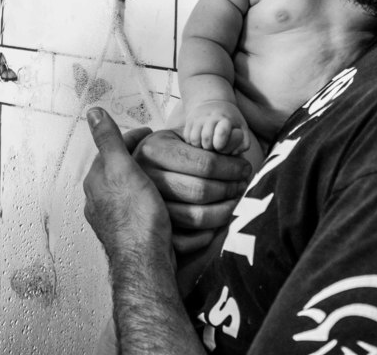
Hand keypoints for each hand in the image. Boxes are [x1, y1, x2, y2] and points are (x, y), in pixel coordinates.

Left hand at [83, 108, 172, 262]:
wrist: (144, 262)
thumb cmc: (134, 217)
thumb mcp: (122, 169)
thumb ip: (108, 140)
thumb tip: (93, 112)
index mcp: (96, 181)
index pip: (112, 149)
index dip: (132, 137)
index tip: (150, 132)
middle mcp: (98, 201)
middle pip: (118, 170)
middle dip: (136, 159)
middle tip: (157, 151)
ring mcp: (111, 219)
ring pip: (126, 190)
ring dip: (142, 179)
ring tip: (163, 173)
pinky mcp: (126, 234)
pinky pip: (135, 208)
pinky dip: (147, 199)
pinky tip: (161, 201)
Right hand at [132, 128, 251, 252]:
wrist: (131, 171)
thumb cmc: (169, 150)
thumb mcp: (184, 135)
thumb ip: (212, 136)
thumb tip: (239, 143)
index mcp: (153, 150)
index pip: (204, 163)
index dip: (232, 168)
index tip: (245, 168)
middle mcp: (145, 178)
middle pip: (201, 191)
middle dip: (230, 189)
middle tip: (242, 185)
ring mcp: (145, 207)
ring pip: (195, 218)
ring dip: (224, 212)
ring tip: (234, 201)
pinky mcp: (150, 229)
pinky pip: (184, 241)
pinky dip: (205, 236)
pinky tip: (215, 222)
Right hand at [183, 100, 247, 153]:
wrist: (211, 103)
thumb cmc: (229, 121)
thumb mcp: (241, 128)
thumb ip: (243, 143)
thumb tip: (234, 153)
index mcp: (224, 118)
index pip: (222, 132)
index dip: (221, 142)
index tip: (220, 145)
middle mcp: (209, 117)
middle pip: (207, 141)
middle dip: (212, 148)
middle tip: (216, 147)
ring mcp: (197, 119)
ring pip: (194, 140)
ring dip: (201, 147)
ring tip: (208, 145)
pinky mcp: (188, 123)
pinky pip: (187, 139)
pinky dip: (193, 144)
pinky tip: (200, 141)